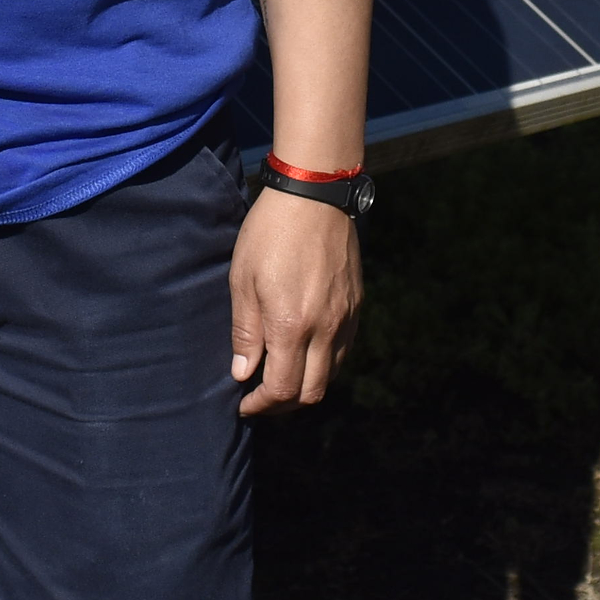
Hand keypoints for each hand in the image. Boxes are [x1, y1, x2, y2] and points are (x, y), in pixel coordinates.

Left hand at [229, 186, 362, 414]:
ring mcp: (346, 316)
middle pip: (312, 392)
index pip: (283, 389)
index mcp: (292, 325)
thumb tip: (243, 373)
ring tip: (281, 376)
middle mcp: (325, 328)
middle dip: (284, 405)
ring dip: (306, 385)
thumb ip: (245, 332)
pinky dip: (324, 363)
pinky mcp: (357, 303)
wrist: (315, 194)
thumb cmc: (270, 232)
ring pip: (332, 374)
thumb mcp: (242, 279)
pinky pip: (344, 349)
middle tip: (261, 398)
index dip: (261, 405)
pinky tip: (304, 351)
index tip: (244, 403)